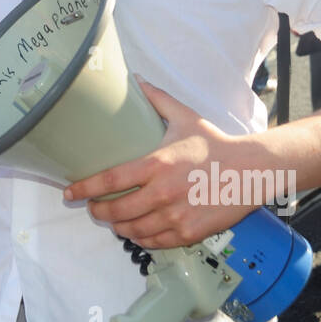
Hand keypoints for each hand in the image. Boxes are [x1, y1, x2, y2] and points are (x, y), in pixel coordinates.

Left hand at [63, 78, 257, 249]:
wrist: (251, 170)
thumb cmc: (215, 144)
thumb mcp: (184, 117)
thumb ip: (157, 99)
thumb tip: (136, 79)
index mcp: (156, 164)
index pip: (110, 180)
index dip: (85, 189)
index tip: (70, 193)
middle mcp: (162, 193)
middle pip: (116, 211)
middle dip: (99, 212)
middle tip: (93, 208)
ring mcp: (175, 216)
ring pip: (133, 230)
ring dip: (118, 227)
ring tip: (113, 221)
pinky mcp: (189, 233)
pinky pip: (155, 242)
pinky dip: (141, 239)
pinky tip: (137, 232)